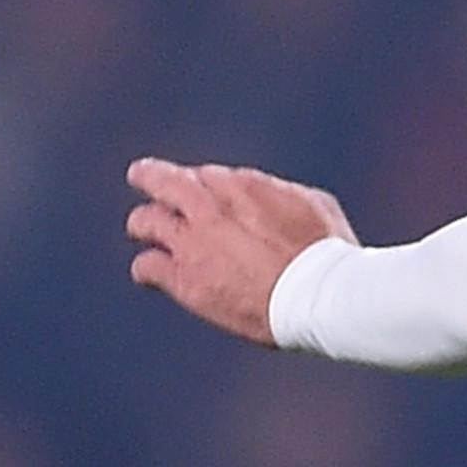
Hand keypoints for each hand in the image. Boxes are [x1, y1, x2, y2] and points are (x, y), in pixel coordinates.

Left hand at [126, 158, 355, 344]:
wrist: (315, 292)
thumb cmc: (325, 249)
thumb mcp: (313, 203)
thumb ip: (279, 193)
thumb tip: (267, 195)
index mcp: (244, 185)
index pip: (204, 174)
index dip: (201, 182)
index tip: (203, 192)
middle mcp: (211, 207)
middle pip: (164, 181)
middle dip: (151, 176)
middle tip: (141, 175)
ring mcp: (193, 242)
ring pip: (144, 220)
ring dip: (143, 223)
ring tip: (142, 229)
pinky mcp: (183, 279)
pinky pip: (145, 266)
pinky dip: (146, 267)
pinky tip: (151, 274)